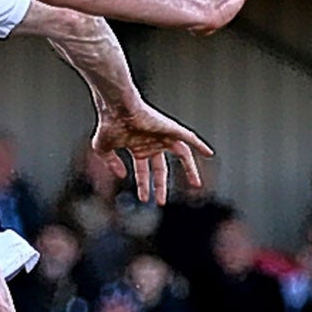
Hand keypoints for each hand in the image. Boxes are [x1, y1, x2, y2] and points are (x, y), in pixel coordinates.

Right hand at [93, 99, 213, 203]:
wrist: (116, 109)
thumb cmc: (108, 125)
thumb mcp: (103, 150)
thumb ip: (111, 163)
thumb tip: (121, 176)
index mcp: (138, 147)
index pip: (144, 170)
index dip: (143, 185)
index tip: (144, 199)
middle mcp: (152, 143)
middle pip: (162, 168)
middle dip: (161, 186)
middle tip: (160, 202)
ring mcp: (163, 136)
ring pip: (182, 155)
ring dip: (190, 170)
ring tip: (196, 185)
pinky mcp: (170, 129)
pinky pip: (190, 138)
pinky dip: (199, 145)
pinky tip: (209, 154)